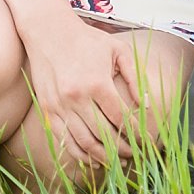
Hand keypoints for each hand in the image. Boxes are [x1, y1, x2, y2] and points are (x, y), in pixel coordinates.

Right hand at [19, 12, 141, 169]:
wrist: (49, 32)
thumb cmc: (88, 40)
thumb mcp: (118, 50)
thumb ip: (134, 77)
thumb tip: (147, 105)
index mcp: (97, 83)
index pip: (120, 117)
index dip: (135, 133)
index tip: (146, 142)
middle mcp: (76, 98)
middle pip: (102, 135)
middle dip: (121, 149)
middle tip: (134, 155)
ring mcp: (59, 106)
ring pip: (82, 143)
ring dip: (101, 157)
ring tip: (116, 161)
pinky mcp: (47, 111)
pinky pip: (64, 140)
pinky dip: (79, 154)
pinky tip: (92, 159)